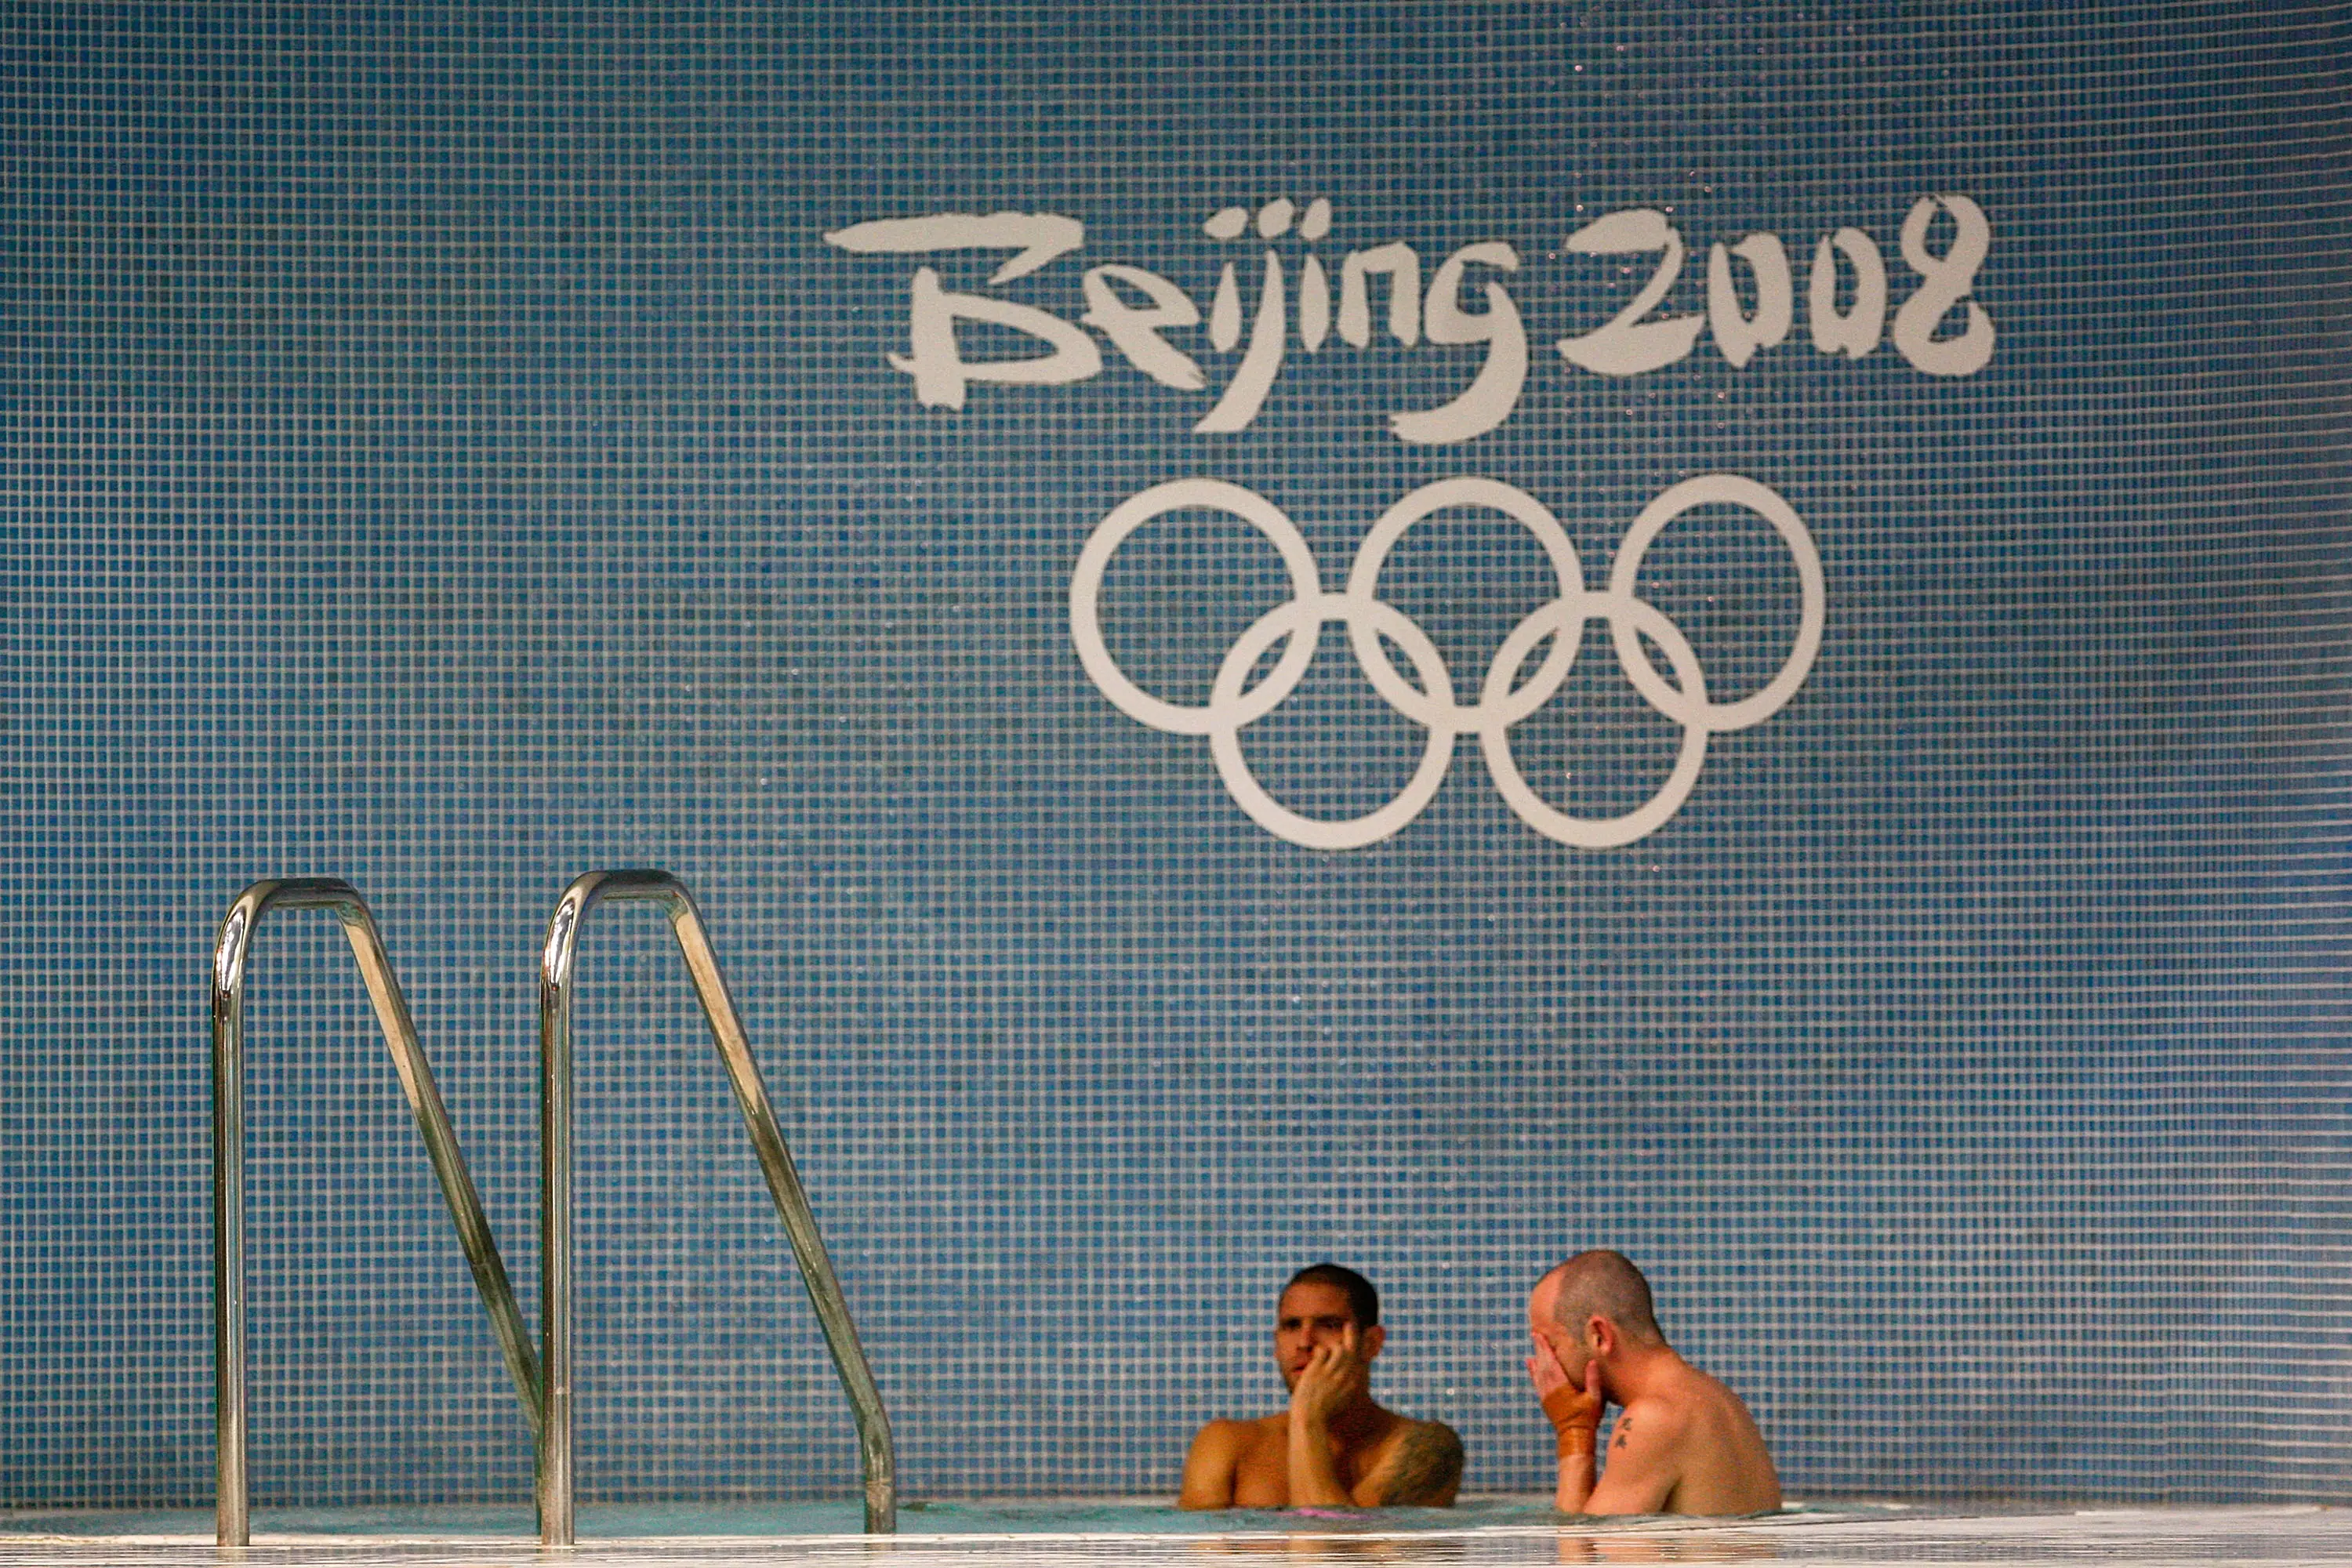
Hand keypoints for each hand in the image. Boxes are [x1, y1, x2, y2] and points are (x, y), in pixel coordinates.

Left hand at [1289, 1324, 1370, 1428]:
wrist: (1310, 1418)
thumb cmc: (1323, 1412)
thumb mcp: (1341, 1400)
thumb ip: (1345, 1386)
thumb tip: (1351, 1377)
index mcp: (1354, 1383)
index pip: (1361, 1359)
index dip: (1361, 1347)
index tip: (1363, 1337)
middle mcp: (1346, 1375)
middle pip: (1352, 1349)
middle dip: (1351, 1334)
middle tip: (1350, 1323)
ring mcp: (1332, 1371)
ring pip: (1337, 1348)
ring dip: (1331, 1347)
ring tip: (1326, 1350)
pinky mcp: (1319, 1368)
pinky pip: (1321, 1350)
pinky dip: (1318, 1352)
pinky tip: (1315, 1357)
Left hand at [1527, 1330, 1603, 1445]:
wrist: (1574, 1436)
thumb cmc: (1587, 1418)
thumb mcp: (1594, 1399)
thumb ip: (1592, 1379)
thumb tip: (1591, 1361)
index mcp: (1561, 1385)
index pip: (1551, 1362)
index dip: (1545, 1348)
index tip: (1540, 1335)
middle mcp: (1550, 1388)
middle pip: (1542, 1364)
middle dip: (1539, 1348)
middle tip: (1535, 1334)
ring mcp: (1545, 1395)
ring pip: (1538, 1372)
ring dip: (1536, 1357)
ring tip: (1534, 1346)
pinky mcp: (1544, 1401)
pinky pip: (1536, 1382)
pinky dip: (1532, 1371)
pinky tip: (1531, 1364)